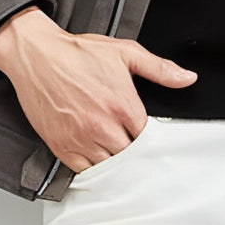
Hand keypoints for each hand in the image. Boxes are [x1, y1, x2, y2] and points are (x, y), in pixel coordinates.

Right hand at [0, 6, 197, 170]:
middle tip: (130, 140)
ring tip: (113, 146)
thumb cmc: (77, 54)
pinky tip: (96, 155)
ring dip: (114, 160)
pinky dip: (92, 167)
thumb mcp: (125, 52)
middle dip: (133, 149)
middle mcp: (103, 126)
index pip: (148, 137)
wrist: (37, 56)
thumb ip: (160, 68)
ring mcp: (81, 140)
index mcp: (122, 105)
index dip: (149, 136)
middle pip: (130, 155)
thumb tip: (187, 78)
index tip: (147, 133)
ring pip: (109, 167)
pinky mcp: (62, 147)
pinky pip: (83, 171)